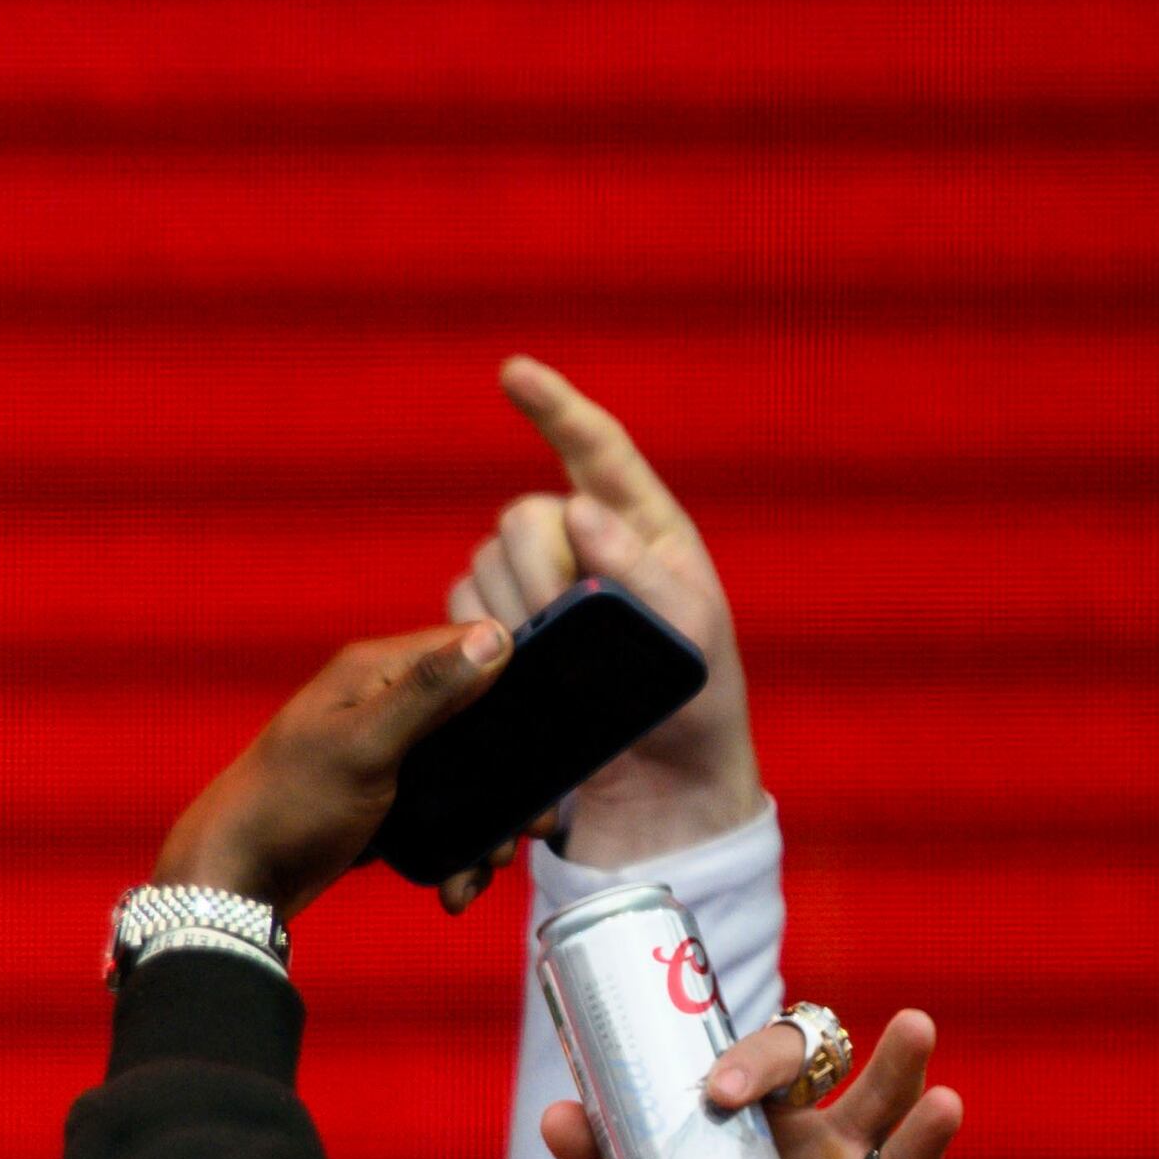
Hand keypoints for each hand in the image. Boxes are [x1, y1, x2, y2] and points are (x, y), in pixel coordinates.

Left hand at [151, 619, 507, 919]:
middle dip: (510, 777)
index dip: (519, 684)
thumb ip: (428, 694)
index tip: (553, 733)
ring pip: (465, 777)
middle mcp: (382, 703)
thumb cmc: (288, 806)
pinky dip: (455, 849)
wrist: (232, 884)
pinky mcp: (382, 801)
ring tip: (491, 865)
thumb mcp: (363, 746)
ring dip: (486, 825)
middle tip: (534, 826)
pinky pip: (439, 815)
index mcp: (377, 672)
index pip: (470, 649)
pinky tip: (456, 885)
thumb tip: (495, 636)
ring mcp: (383, 754)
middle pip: (478, 721)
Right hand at [447, 357, 760, 876]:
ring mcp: (538, 589)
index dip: (555, 407)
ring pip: (484, 562)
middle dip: (535, 568)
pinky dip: (479, 637)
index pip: (596, 449)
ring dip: (511, 610)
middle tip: (567, 625)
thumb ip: (643, 569)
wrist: (659, 784)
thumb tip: (579, 508)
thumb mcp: (694, 634)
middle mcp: (583, 545)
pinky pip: (463, 610)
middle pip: (521, 514)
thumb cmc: (695, 703)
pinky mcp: (504, 635)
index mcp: (642, 526)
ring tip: (551, 661)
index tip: (513, 373)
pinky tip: (512, 668)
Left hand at [550, 1008, 953, 1158]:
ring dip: (928, 1130)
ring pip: (910, 1156)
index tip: (719, 1088)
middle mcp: (835, 1153)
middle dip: (899, 1057)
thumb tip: (557, 1113)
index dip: (761, 1061)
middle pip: (879, 1089)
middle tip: (912, 1024)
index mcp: (781, 1124)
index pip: (792, 1063)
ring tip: (943, 1102)